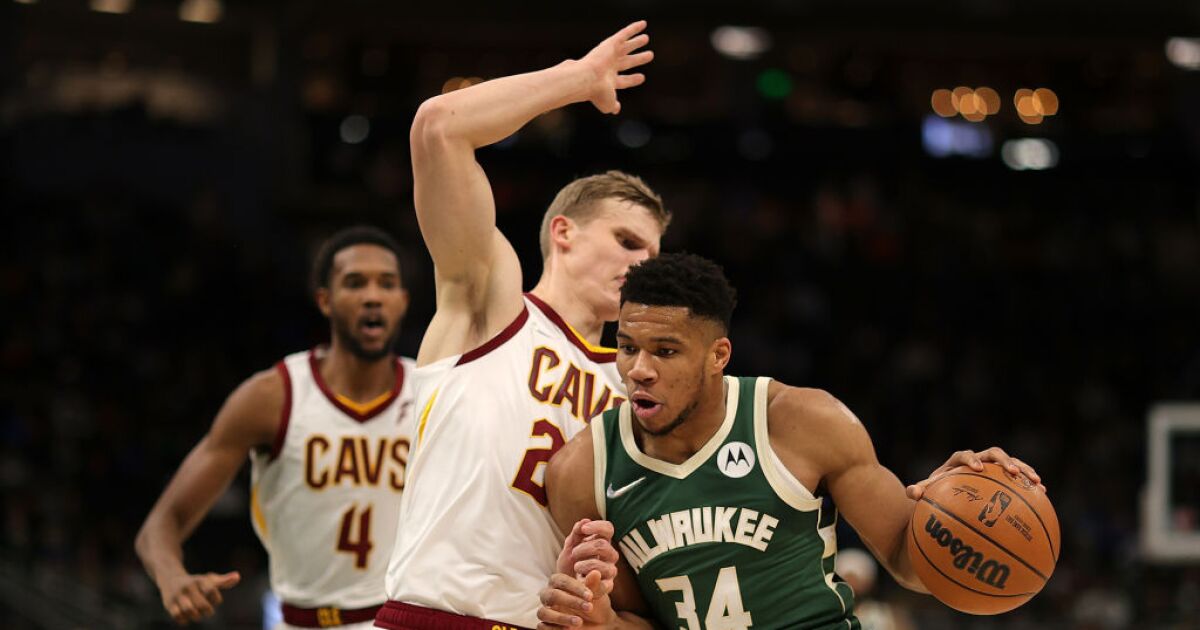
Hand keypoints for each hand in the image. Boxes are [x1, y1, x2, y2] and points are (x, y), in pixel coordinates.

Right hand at [158, 571, 239, 624]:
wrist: (170, 579)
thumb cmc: (196, 583)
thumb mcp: (209, 580)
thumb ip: (224, 581)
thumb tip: (238, 577)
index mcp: (200, 581)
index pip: (211, 590)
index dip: (216, 599)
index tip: (215, 600)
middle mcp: (188, 587)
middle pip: (201, 604)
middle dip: (207, 611)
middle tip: (208, 611)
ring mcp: (178, 596)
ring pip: (189, 610)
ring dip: (196, 616)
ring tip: (197, 614)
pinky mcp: (169, 604)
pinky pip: (177, 616)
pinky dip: (184, 619)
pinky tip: (186, 617)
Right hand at [538, 570, 613, 628]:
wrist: (599, 624)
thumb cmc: (595, 604)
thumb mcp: (597, 595)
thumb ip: (594, 584)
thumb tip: (595, 573)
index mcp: (559, 583)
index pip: (560, 580)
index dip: (574, 587)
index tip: (590, 596)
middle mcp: (550, 596)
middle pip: (550, 595)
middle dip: (570, 601)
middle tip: (589, 607)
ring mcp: (547, 612)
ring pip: (543, 612)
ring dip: (560, 618)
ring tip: (579, 622)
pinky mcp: (547, 626)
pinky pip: (542, 627)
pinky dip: (554, 629)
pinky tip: (568, 629)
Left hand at [557, 519, 618, 593]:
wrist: (567, 589)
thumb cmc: (570, 565)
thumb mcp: (569, 549)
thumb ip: (576, 535)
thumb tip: (584, 521)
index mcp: (602, 542)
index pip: (608, 529)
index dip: (597, 526)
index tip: (584, 529)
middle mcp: (609, 555)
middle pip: (604, 545)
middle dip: (586, 548)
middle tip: (574, 553)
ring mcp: (610, 570)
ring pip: (605, 565)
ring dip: (588, 565)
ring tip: (576, 567)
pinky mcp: (608, 586)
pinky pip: (605, 584)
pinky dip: (591, 581)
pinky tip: (581, 579)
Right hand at [577, 20, 653, 114]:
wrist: (587, 78)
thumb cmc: (597, 93)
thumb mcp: (608, 104)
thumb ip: (613, 105)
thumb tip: (616, 110)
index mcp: (609, 82)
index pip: (624, 80)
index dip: (633, 79)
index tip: (642, 77)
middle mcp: (610, 67)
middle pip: (627, 61)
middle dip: (638, 59)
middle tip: (650, 55)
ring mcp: (610, 55)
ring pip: (626, 47)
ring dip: (636, 42)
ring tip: (646, 38)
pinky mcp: (610, 44)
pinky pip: (623, 33)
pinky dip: (633, 28)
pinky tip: (644, 24)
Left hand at [906, 446, 1044, 499]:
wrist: (950, 494)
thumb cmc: (937, 494)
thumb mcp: (927, 493)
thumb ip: (919, 491)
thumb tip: (910, 493)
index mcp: (958, 461)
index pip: (964, 455)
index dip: (971, 459)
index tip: (977, 468)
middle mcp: (977, 460)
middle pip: (993, 454)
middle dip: (1004, 461)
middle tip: (1012, 472)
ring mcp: (993, 468)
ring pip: (1011, 463)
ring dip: (1024, 469)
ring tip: (1036, 481)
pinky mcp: (1004, 477)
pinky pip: (1019, 477)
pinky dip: (1030, 483)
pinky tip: (1044, 494)